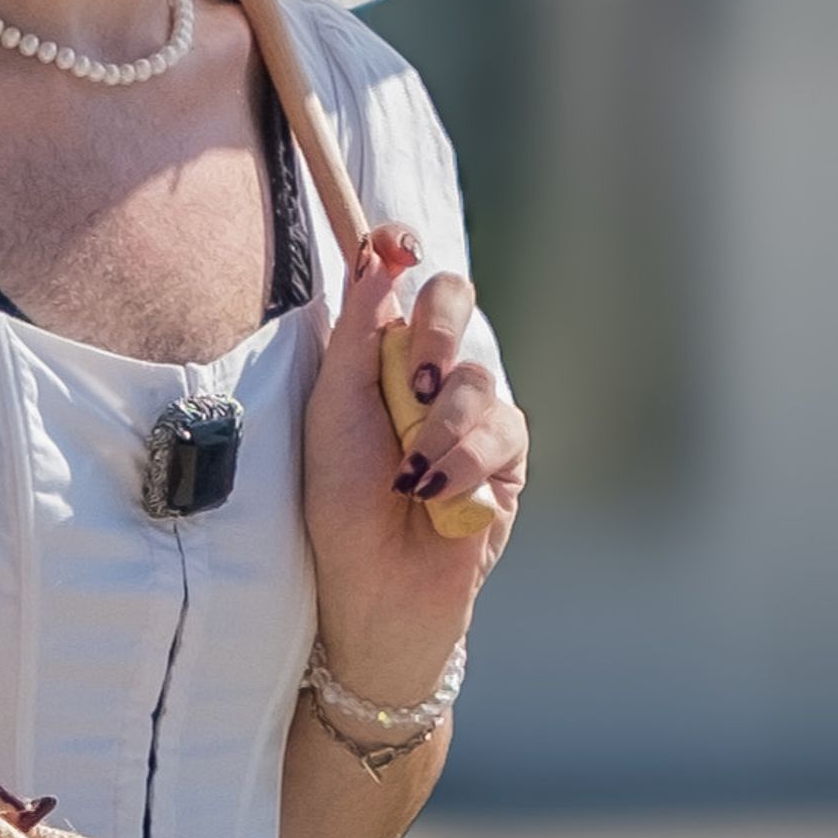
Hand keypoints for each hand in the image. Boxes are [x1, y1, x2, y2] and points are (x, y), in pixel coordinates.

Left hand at [304, 231, 523, 702]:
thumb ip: (357, 335)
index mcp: (379, 356)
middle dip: (434, 334)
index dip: (400, 249)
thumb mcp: (331, 413)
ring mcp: (471, 416)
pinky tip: (441, 494)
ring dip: (443, 427)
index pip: (400, 279)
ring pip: (479, 375)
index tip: (396, 246)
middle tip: (413, 383)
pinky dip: (468, 462)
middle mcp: (428, 376)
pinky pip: (505, 430)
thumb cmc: (338, 509)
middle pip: (453, 299)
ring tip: (413, 476)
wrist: (373, 591)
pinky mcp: (506, 461)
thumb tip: (380, 258)